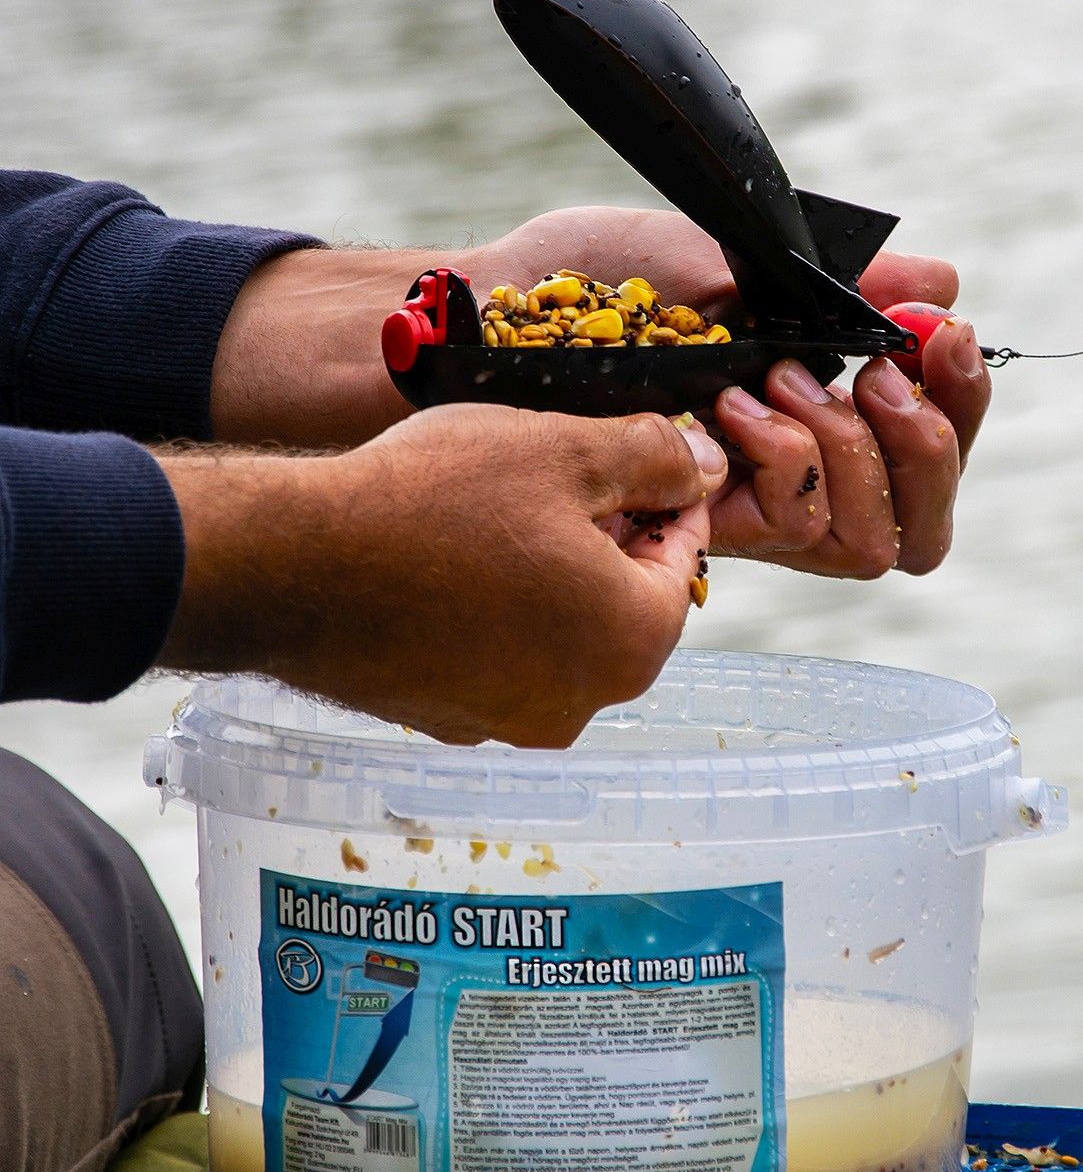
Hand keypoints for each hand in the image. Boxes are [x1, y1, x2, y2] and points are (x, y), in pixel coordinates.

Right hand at [157, 407, 724, 745]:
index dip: (669, 501)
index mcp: (630, 644)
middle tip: (574, 478)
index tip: (648, 464)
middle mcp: (578, 703)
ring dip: (552, 575)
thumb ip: (653, 458)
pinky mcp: (446, 719)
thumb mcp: (562, 450)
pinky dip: (497, 611)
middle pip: (623, 606)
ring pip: (560, 633)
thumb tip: (701, 465)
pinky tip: (455, 557)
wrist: (293, 567)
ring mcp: (507, 722)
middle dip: (611, 540)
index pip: (684, 564)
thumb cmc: (432, 504)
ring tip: (507, 511)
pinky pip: (498, 657)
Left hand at [476, 206, 988, 575]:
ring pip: (868, 542)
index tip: (940, 337)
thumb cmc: (603, 278)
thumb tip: (941, 285)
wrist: (504, 310)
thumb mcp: (734, 257)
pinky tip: (733, 403)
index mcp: (814, 409)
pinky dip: (786, 454)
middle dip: (930, 442)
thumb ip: (839, 284)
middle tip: (882, 368)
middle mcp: (794, 476)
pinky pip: (797, 525)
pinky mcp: (704, 526)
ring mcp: (750, 508)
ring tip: (780, 375)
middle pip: (922, 527)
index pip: (929, 454)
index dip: (960, 410)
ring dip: (849, 446)